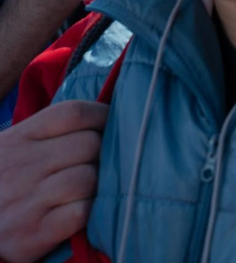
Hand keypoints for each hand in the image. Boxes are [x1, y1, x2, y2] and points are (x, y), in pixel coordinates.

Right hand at [0, 100, 105, 262]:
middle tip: (105, 164)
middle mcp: (19, 166)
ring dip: (99, 184)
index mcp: (17, 139)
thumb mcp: (17, 150)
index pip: (72, 113)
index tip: (113, 125)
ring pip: (87, 178)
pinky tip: (83, 211)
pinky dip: (89, 211)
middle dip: (105, 153)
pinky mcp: (31, 234)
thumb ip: (53, 133)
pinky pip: (79, 213)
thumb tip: (108, 116)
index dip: (102, 115)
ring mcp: (24, 201)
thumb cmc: (5, 184)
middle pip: (88, 144)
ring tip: (94, 189)